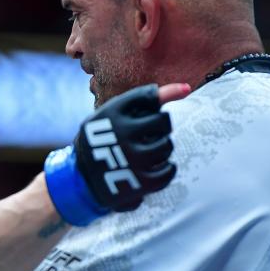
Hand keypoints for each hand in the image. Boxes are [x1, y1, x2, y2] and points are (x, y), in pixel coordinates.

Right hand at [44, 82, 188, 224]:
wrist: (81, 178)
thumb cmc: (105, 137)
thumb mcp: (114, 113)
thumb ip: (148, 98)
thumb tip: (188, 88)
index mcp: (113, 113)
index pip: (151, 97)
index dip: (152, 108)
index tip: (144, 118)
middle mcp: (121, 134)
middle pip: (164, 121)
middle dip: (160, 127)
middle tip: (147, 136)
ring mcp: (130, 159)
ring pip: (167, 146)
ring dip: (162, 148)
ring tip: (148, 152)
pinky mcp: (139, 182)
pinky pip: (168, 171)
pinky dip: (167, 168)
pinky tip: (156, 167)